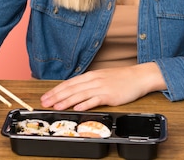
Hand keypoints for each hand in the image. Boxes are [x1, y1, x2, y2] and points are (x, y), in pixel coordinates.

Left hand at [40, 62, 165, 110]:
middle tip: (45, 102)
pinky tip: (76, 108)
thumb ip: (89, 83)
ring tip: (56, 107)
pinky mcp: (109, 95)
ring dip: (66, 101)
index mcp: (90, 75)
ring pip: (79, 94)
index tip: (46, 96)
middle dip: (56, 96)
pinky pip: (94, 100)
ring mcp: (100, 87)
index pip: (69, 83)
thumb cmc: (121, 78)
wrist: (138, 77)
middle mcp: (93, 80)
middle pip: (71, 88)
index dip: (56, 90)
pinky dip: (84, 104)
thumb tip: (76, 91)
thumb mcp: (102, 77)